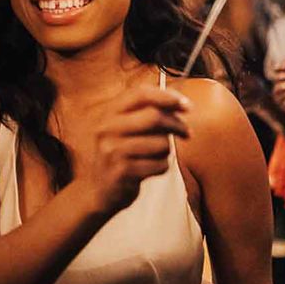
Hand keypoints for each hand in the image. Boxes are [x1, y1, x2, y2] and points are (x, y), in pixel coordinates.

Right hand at [73, 87, 191, 218]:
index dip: (167, 96)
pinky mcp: (122, 172)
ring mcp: (113, 150)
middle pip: (154, 117)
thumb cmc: (120, 155)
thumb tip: (181, 103)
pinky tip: (150, 169)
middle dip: (177, 124)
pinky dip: (162, 167)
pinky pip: (159, 165)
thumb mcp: (124, 128)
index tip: (186, 106)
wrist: (98, 190)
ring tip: (158, 155)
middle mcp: (107, 128)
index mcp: (109, 113)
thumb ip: (146, 112)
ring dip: (167, 150)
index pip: (140, 94)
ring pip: (161, 143)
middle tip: (186, 133)